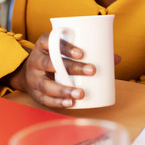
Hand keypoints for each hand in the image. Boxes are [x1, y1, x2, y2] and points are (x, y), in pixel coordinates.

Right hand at [5, 33, 120, 107]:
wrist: (28, 72)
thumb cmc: (55, 58)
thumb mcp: (65, 51)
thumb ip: (89, 52)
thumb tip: (117, 59)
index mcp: (43, 45)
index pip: (49, 41)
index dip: (65, 47)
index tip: (82, 53)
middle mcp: (36, 60)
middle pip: (50, 63)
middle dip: (72, 68)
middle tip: (92, 70)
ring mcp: (33, 78)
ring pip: (46, 84)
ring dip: (64, 89)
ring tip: (81, 93)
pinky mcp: (34, 92)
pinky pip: (44, 98)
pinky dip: (57, 102)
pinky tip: (70, 103)